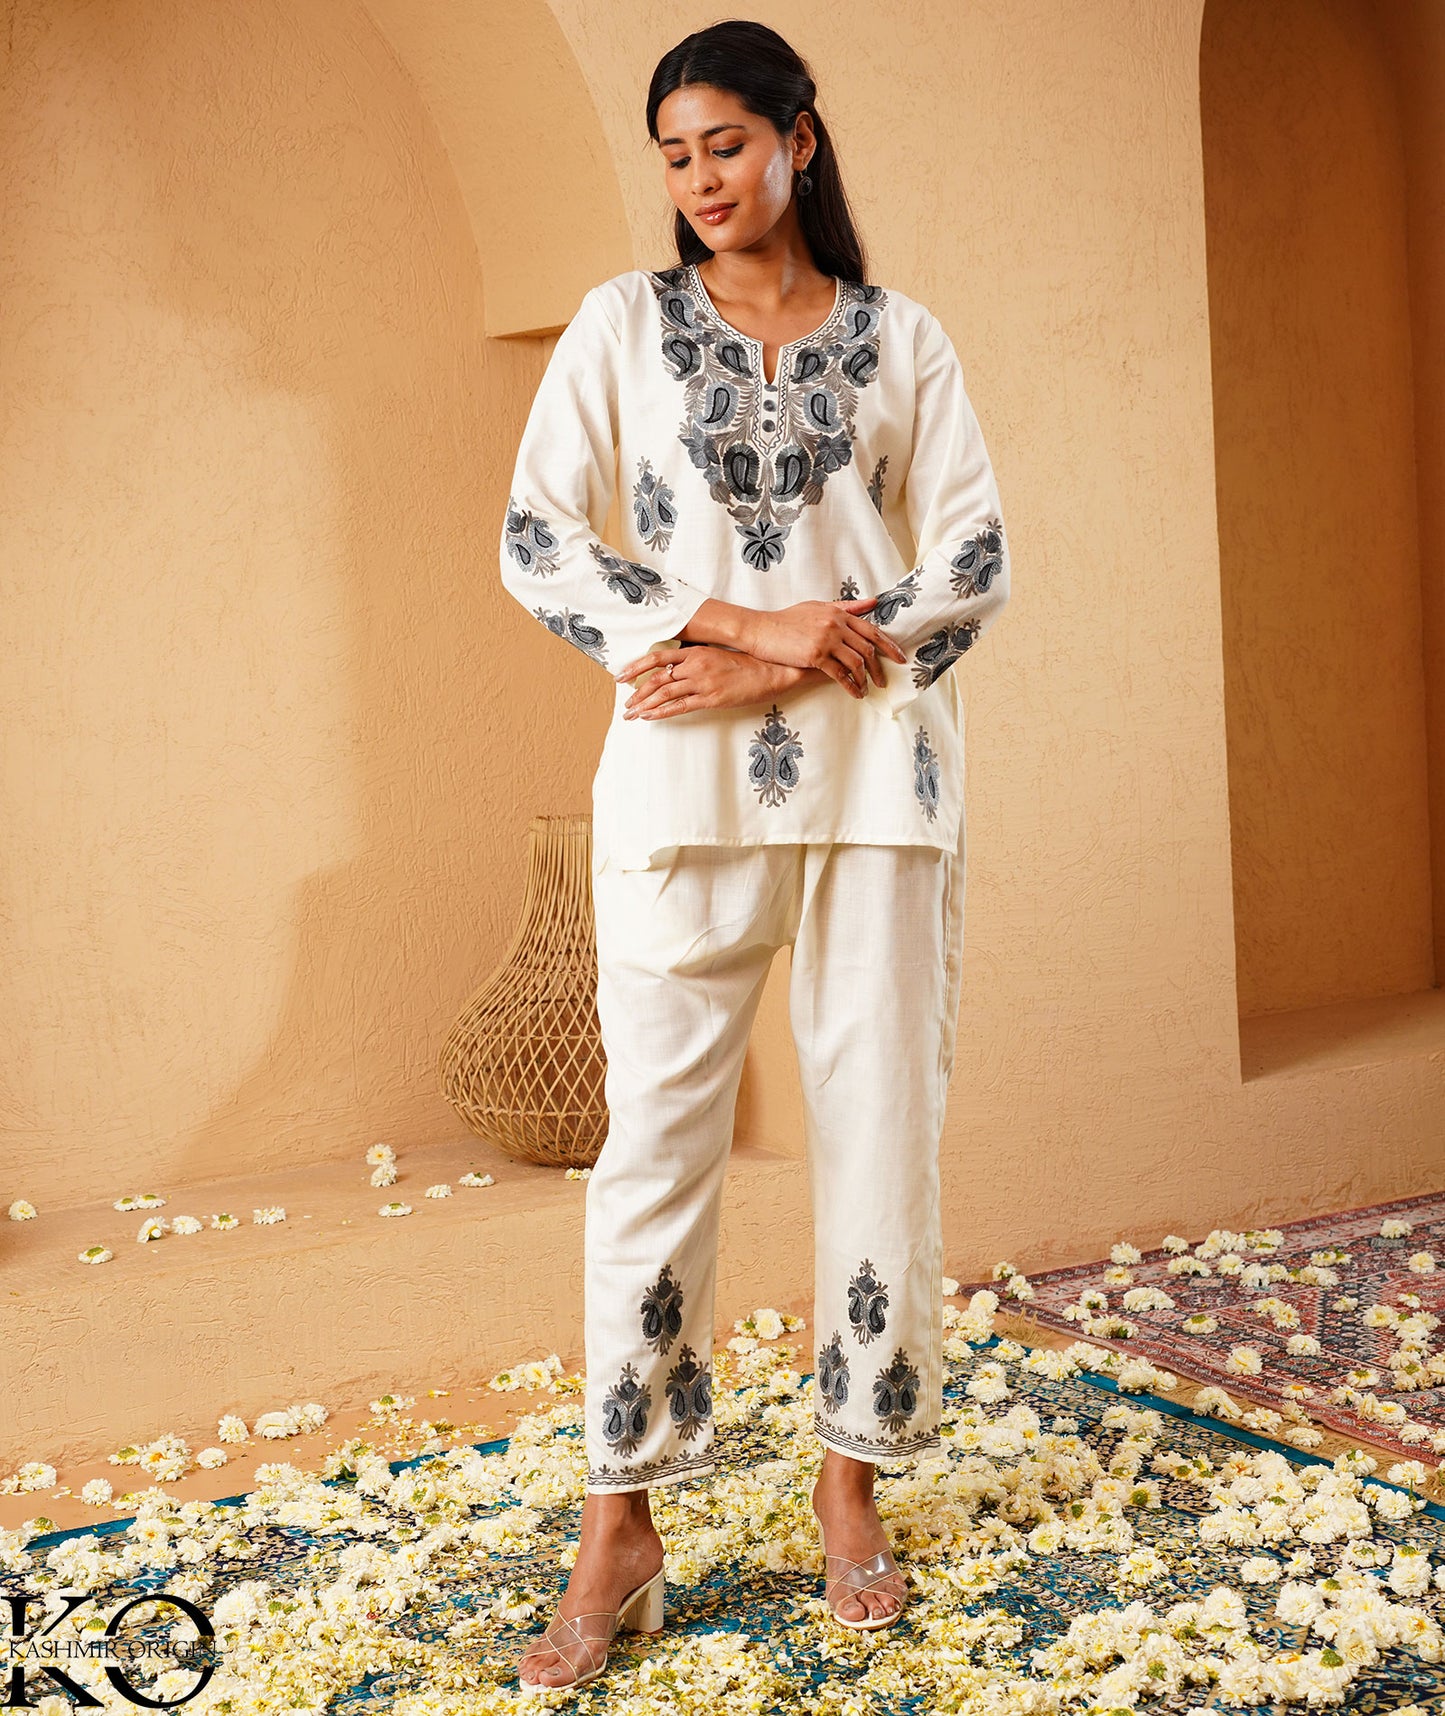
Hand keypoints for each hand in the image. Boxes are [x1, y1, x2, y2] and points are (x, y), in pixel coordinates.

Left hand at [614, 647, 822, 720]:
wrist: (768, 672)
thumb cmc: (742, 664)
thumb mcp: (714, 655)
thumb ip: (693, 659)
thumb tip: (672, 666)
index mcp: (695, 652)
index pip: (657, 658)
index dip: (636, 667)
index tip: (621, 676)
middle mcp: (695, 665)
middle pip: (657, 678)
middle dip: (637, 692)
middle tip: (625, 704)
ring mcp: (702, 683)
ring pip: (665, 693)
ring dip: (644, 705)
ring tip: (632, 714)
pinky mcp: (711, 699)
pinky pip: (680, 707)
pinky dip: (661, 712)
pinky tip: (649, 717)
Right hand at [736, 599, 906, 693]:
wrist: (761, 629)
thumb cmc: (787, 619)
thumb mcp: (817, 607)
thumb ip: (846, 607)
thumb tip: (872, 603)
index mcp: (838, 613)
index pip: (871, 630)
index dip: (888, 645)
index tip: (900, 658)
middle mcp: (835, 624)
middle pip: (867, 648)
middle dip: (879, 667)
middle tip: (884, 680)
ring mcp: (826, 639)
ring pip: (856, 662)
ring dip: (865, 679)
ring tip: (867, 689)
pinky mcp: (815, 655)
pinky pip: (839, 673)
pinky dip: (850, 685)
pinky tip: (855, 693)